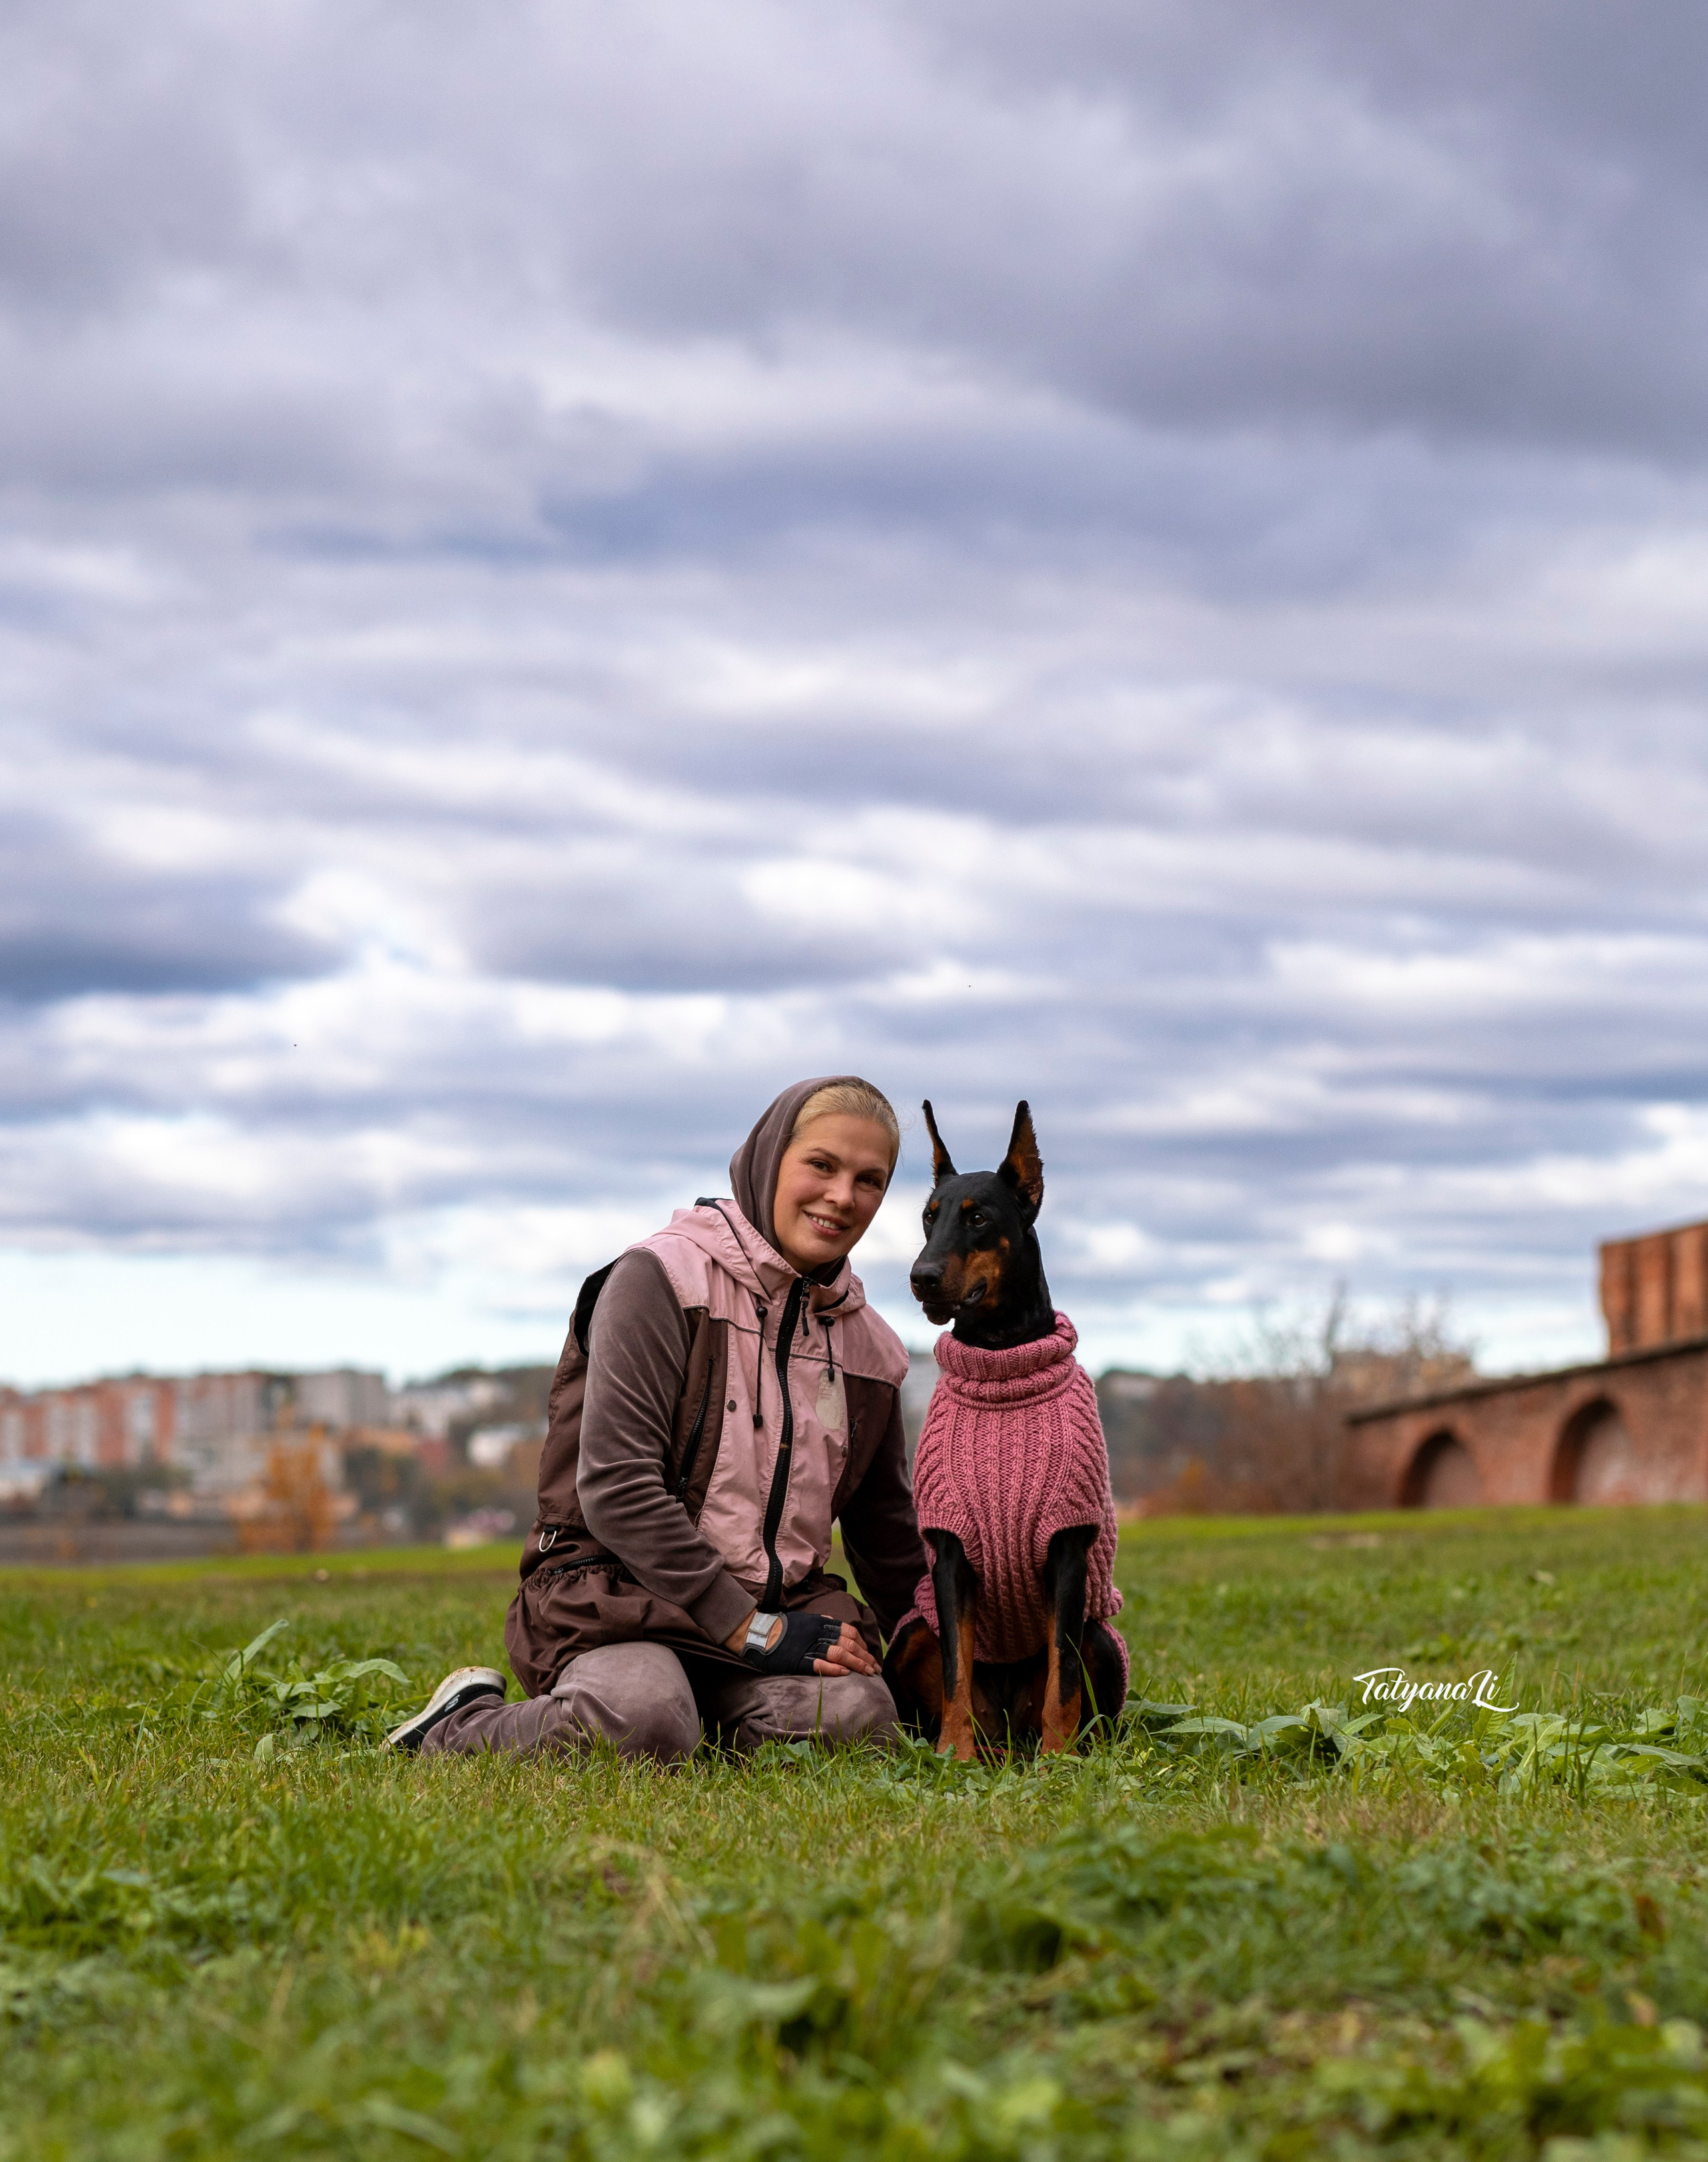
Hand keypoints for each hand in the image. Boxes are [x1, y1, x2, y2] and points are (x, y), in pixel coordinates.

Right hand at [723, 1608, 879, 1677]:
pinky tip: (846, 1674)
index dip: (862, 1644)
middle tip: (875, 1669)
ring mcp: (809, 1647)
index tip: (869, 1655)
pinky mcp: (799, 1660)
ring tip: (867, 1674)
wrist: (759, 1632)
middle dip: (865, 1657)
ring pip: (840, 1654)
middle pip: (849, 1644)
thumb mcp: (804, 1619)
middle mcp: (819, 1633)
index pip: (849, 1632)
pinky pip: (821, 1664)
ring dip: (857, 1664)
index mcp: (821, 1623)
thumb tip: (834, 1621)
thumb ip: (820, 1621)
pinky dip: (835, 1669)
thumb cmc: (782, 1627)